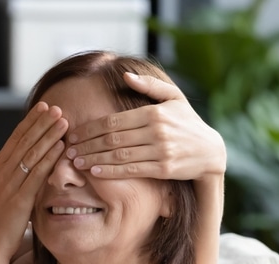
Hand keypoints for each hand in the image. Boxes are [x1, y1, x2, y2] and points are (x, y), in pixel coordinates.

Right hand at [0, 102, 67, 260]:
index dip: (31, 122)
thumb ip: (13, 179)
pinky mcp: (19, 199)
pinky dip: (49, 158)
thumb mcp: (1, 194)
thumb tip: (27, 167)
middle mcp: (1, 173)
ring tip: (63, 121)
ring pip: (31, 153)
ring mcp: (9, 185)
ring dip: (48, 135)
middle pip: (24, 141)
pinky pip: (36, 174)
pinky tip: (61, 147)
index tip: (44, 108)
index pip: (15, 139)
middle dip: (41, 122)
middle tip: (57, 107)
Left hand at [66, 73, 225, 181]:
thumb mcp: (174, 98)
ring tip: (76, 162)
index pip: (114, 120)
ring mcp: (160, 151)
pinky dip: (112, 171)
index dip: (91, 128)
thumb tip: (124, 76)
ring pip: (120, 155)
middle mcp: (156, 131)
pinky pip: (132, 170)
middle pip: (113, 139)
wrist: (211, 151)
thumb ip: (149, 86)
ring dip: (95, 159)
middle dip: (87, 145)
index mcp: (154, 112)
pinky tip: (96, 171)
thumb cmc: (188, 122)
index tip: (74, 134)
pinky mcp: (164, 169)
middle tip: (68, 149)